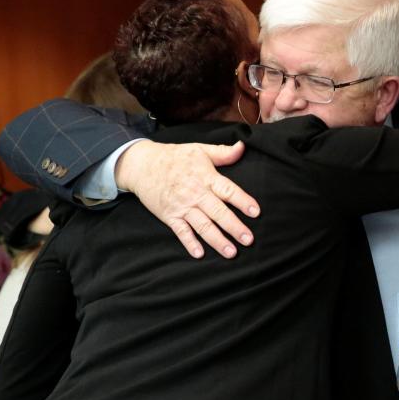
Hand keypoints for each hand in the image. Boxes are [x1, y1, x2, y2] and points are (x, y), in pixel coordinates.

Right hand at [114, 140, 258, 258]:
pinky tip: (199, 254)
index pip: (228, 190)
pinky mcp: (169, 216)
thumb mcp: (199, 150)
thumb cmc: (174, 157)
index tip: (256, 212)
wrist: (142, 165)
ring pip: (203, 226)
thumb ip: (223, 152)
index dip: (242, 201)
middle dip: (234, 227)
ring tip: (231, 252)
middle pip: (218, 212)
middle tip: (249, 240)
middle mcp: (195, 193)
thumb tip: (243, 146)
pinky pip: (181, 232)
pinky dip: (189, 243)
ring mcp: (182, 206)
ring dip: (217, 240)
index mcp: (206, 177)